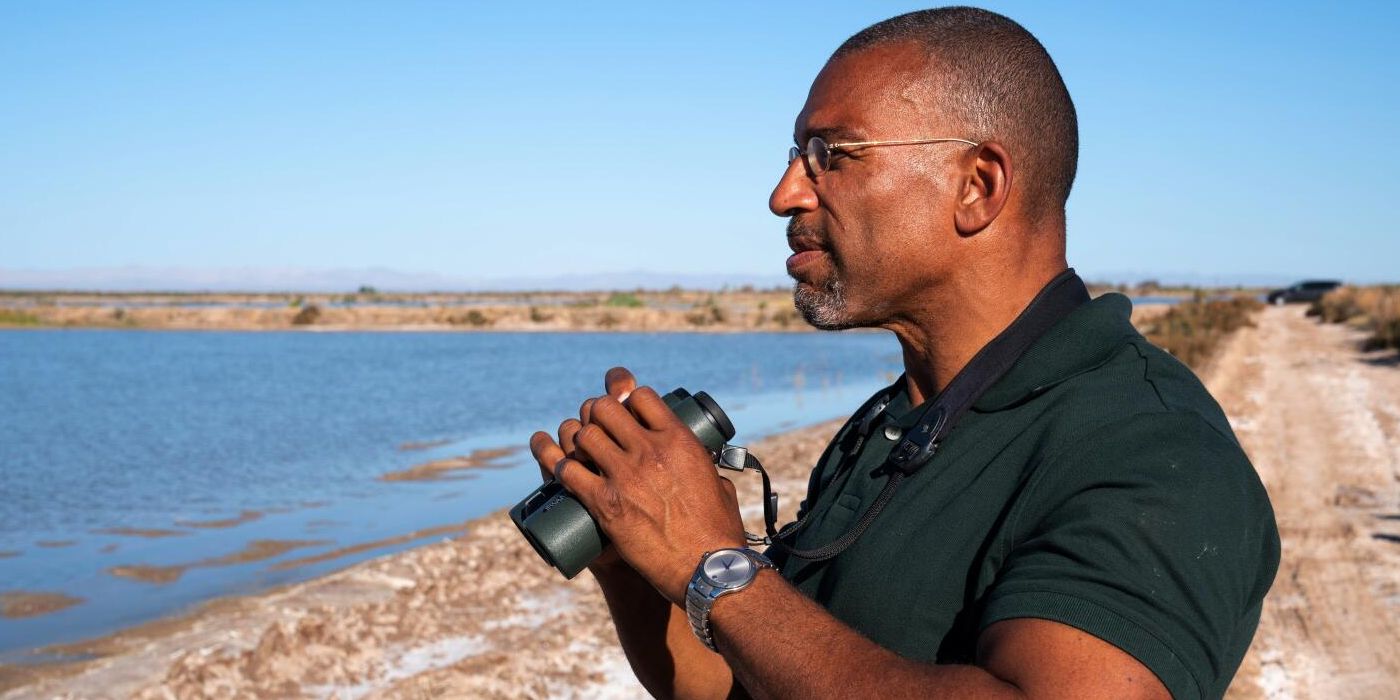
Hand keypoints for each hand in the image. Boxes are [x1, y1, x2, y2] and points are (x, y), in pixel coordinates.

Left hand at [539, 367, 745, 603]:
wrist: (707, 568)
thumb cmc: (718, 530)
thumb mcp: (718, 483)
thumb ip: (707, 466)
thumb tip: (703, 461)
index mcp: (679, 440)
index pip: (640, 396)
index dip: (626, 399)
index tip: (623, 410)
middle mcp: (650, 451)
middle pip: (604, 408)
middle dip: (595, 413)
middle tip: (596, 429)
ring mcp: (625, 476)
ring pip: (583, 435)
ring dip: (576, 439)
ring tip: (579, 449)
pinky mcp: (605, 505)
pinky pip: (568, 472)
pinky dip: (559, 466)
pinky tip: (561, 468)